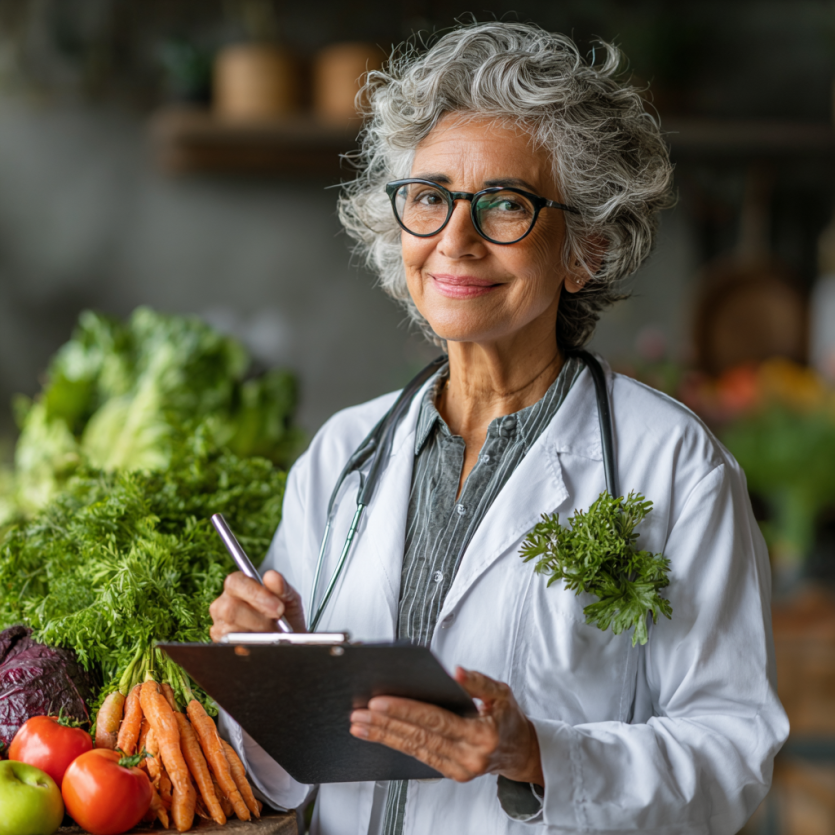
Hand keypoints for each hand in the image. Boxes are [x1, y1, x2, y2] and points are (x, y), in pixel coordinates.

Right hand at [209, 570, 305, 640]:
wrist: (289, 642)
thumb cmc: (285, 618)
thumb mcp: (290, 600)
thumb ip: (282, 587)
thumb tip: (271, 576)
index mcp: (238, 587)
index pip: (235, 582)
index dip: (255, 594)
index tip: (277, 607)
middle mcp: (224, 604)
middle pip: (230, 607)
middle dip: (258, 617)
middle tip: (277, 622)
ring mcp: (220, 626)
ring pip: (232, 628)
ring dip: (257, 633)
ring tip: (273, 634)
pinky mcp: (222, 645)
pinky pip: (233, 646)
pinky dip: (251, 645)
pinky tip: (263, 643)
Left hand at [349, 667, 543, 785]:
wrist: (521, 751)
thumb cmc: (509, 719)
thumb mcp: (502, 693)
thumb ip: (479, 681)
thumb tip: (456, 672)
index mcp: (481, 734)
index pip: (436, 721)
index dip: (406, 711)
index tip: (379, 702)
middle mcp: (469, 756)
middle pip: (419, 737)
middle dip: (386, 724)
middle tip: (360, 713)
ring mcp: (459, 769)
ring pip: (415, 750)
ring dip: (385, 736)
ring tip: (360, 724)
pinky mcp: (452, 773)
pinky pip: (420, 757)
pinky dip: (397, 745)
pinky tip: (379, 735)